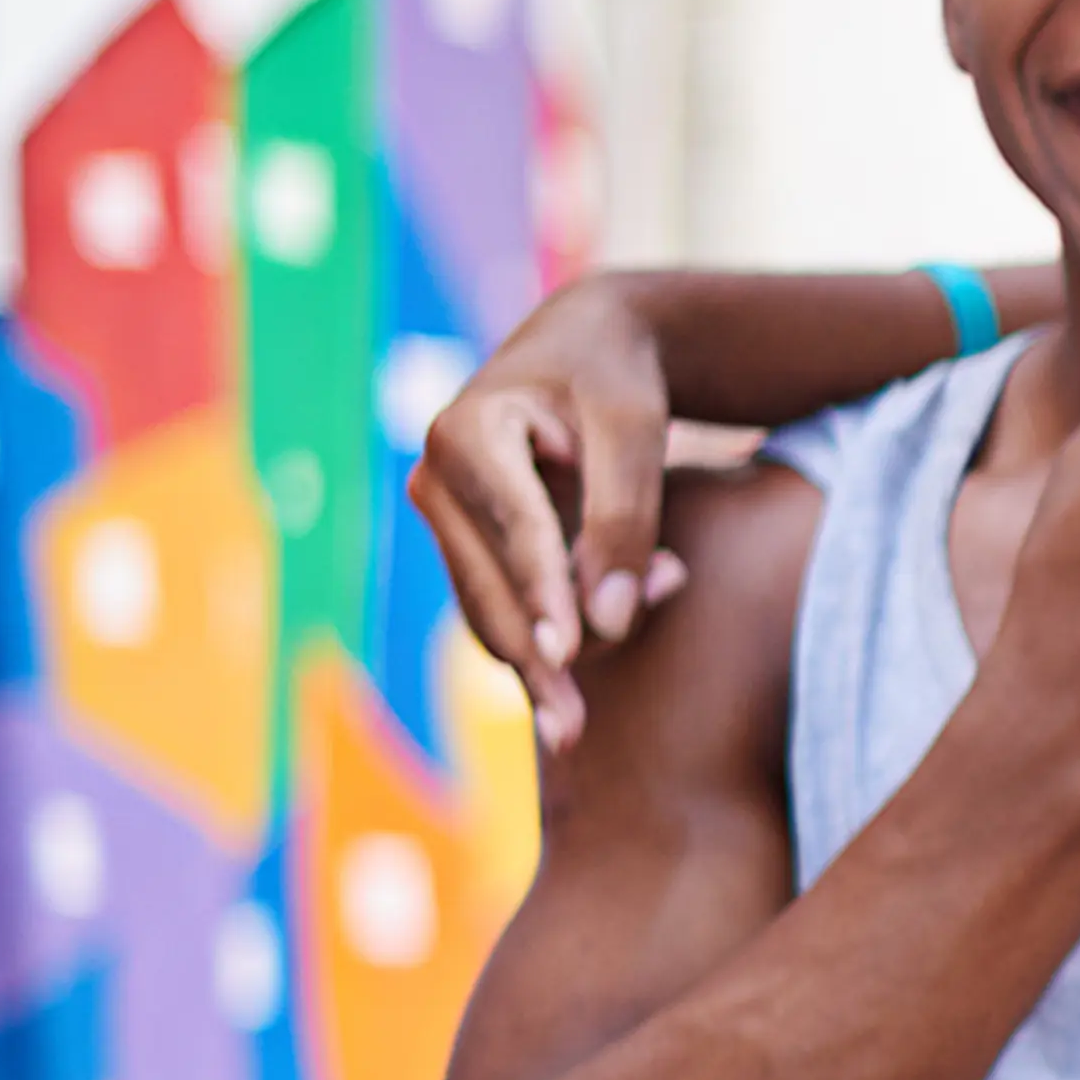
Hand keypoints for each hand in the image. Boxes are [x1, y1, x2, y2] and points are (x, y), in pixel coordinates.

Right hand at [416, 273, 690, 754]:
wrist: (587, 352)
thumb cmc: (615, 379)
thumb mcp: (634, 428)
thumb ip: (625, 516)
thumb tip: (608, 620)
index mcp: (467, 431)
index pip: (514, 528)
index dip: (543, 592)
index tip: (568, 655)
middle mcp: (437, 479)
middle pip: (490, 590)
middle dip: (543, 652)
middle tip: (578, 726)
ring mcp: (446, 519)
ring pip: (492, 615)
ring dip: (561, 645)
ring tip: (641, 625)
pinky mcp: (468, 550)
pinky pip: (501, 616)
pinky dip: (553, 639)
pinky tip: (602, 653)